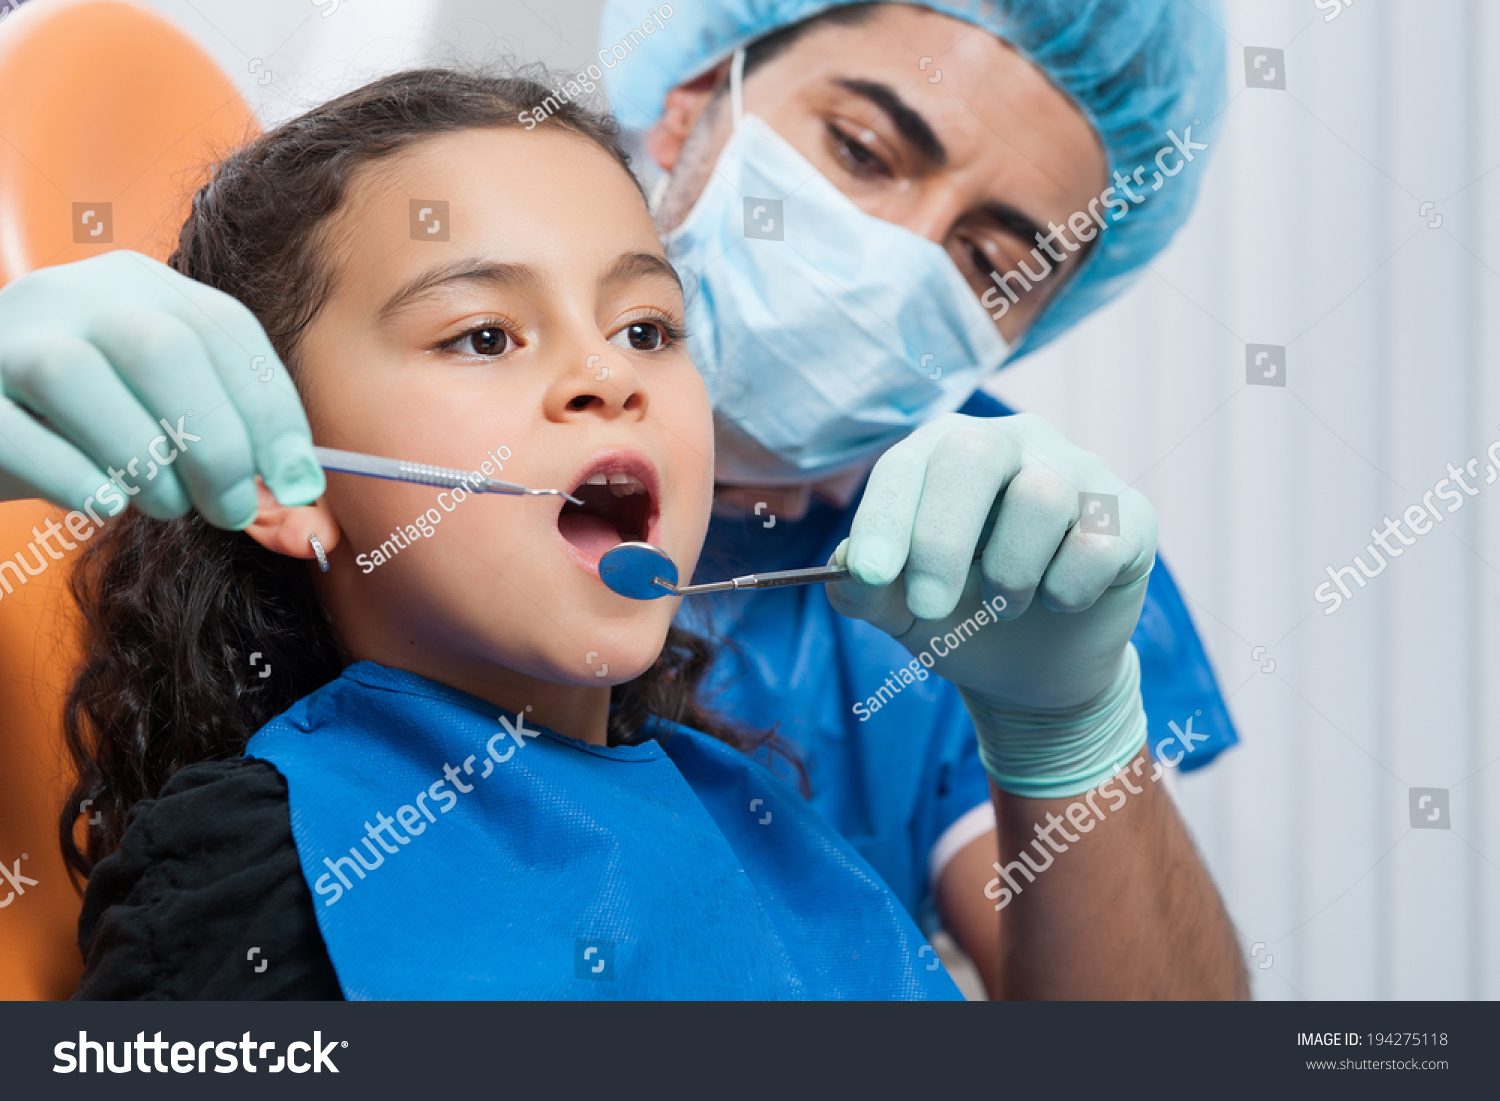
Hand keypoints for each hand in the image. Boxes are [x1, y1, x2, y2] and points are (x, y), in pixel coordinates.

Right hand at [0, 251, 322, 528]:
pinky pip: (15, 431)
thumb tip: (307, 505)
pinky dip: (74, 478)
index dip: (273, 410)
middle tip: (231, 510)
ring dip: (144, 461)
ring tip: (166, 506)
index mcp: (140, 287)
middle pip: (161, 346)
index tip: (298, 482)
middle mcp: (73, 293)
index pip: (226, 329)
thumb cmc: (86, 429)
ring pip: (78, 378)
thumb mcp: (161, 418)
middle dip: (216, 442)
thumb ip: (230, 447)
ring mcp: (7, 334)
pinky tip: (105, 503)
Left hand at [826, 412, 1156, 795]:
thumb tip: (846, 568)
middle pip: (974, 454)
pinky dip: (1068, 590)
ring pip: (1041, 496)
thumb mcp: (899, 610)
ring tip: (1005, 605)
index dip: (885, 518)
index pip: (908, 464)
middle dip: (942, 539)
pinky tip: (1060, 602)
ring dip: (1010, 573)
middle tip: (929, 608)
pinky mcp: (1130, 515)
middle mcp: (1012, 444)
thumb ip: (863, 589)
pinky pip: (1099, 542)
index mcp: (944, 453)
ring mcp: (1078, 471)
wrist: (1034, 670)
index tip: (869, 574)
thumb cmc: (958, 619)